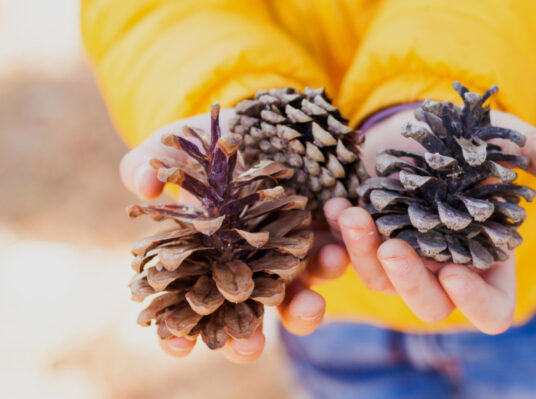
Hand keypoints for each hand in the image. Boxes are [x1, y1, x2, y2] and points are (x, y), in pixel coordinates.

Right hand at [120, 110, 348, 362]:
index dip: (178, 332)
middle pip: (244, 318)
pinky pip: (332, 257)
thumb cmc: (212, 141)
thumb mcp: (178, 144)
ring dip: (302, 307)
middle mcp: (246, 267)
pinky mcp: (323, 236)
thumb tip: (143, 187)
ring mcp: (286, 255)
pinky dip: (334, 260)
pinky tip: (335, 250)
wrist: (269, 118)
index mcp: (203, 258)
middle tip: (248, 348)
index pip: (185, 307)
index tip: (177, 348)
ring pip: (295, 298)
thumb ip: (150, 162)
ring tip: (309, 302)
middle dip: (245, 338)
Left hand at [329, 109, 535, 333]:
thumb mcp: (497, 135)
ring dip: (365, 255)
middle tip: (392, 248)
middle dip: (411, 283)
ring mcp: (403, 259)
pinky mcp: (367, 243)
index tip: (456, 272)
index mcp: (487, 257)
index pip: (492, 310)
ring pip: (384, 283)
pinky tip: (337, 205)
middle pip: (432, 307)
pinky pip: (350, 256)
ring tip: (353, 214)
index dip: (477, 303)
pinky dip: (342, 236)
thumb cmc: (462, 136)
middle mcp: (445, 268)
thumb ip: (531, 148)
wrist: (410, 120)